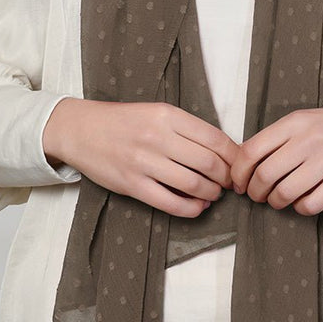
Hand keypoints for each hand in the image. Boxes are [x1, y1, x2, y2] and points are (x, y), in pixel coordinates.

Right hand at [43, 98, 237, 217]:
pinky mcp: (132, 185)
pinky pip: (170, 203)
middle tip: (230, 183)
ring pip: (193, 184)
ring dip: (211, 194)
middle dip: (226, 177)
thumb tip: (223, 149)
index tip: (240, 164)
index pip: (214, 138)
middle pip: (208, 163)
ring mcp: (144, 162)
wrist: (82, 129)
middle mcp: (157, 137)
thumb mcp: (157, 112)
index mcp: (167, 115)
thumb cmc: (124, 121)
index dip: (233, 155)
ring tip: (214, 194)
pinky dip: (191, 209)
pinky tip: (198, 207)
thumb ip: (186, 128)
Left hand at [230, 99, 322, 215]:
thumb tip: (244, 161)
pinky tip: (303, 202)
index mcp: (295, 122)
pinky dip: (301, 209)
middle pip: (265, 175)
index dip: (238, 172)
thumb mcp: (306, 120)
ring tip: (279, 200)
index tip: (239, 183)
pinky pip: (311, 204)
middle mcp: (309, 139)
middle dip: (255, 192)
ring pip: (285, 193)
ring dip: (276, 202)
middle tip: (258, 196)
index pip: (251, 150)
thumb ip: (278, 137)